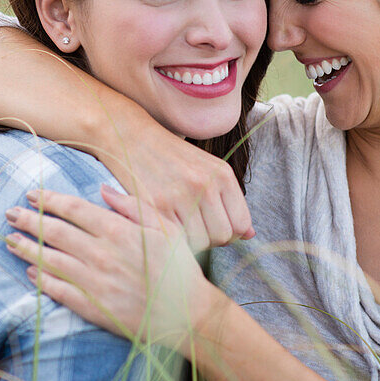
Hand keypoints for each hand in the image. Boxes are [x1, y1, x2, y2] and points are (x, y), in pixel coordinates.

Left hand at [4, 187, 217, 349]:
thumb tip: (102, 189)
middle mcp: (101, 254)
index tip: (32, 195)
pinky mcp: (92, 307)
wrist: (188, 315)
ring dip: (27, 249)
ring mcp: (94, 282)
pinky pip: (59, 291)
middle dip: (29, 220)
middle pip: (55, 232)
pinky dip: (41, 281)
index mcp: (118, 230)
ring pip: (50, 260)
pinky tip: (29, 273)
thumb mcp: (165, 227)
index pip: (73, 210)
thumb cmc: (179, 268)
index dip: (49, 200)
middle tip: (11, 213)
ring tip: (10, 240)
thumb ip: (133, 205)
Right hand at [93, 116, 254, 251]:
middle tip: (188, 224)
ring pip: (200, 243)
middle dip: (208, 238)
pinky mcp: (157, 206)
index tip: (209, 225)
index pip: (241, 224)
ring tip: (174, 221)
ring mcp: (182, 196)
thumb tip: (250, 235)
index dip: (227, 232)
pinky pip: (175, 240)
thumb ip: (228, 201)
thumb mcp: (205, 170)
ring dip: (188, 240)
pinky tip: (161, 223)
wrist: (129, 137)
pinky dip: (170, 238)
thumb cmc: (168, 157)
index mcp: (222, 175)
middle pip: (222, 236)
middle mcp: (206, 185)